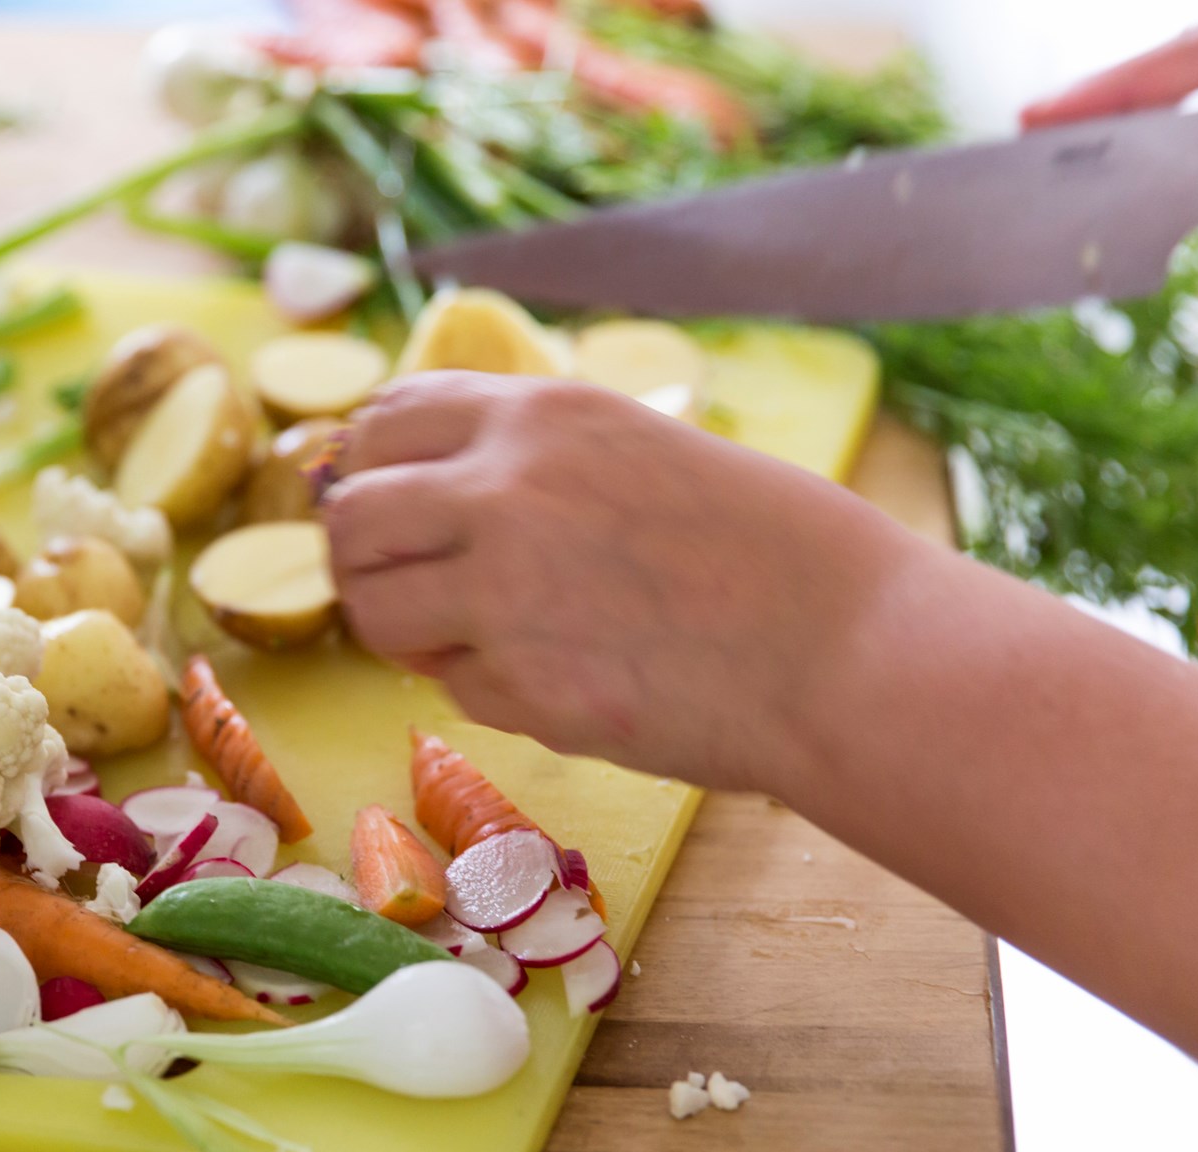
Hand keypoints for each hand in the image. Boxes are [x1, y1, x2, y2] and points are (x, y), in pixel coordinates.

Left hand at [322, 372, 932, 791]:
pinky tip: (568, 680)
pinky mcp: (520, 683)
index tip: (389, 505)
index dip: (370, 470)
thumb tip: (423, 492)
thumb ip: (533, 463)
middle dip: (364, 558)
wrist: (848, 647)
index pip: (384, 421)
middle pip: (350, 516)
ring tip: (481, 639)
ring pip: (373, 609)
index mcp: (540, 415)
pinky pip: (451, 686)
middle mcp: (503, 486)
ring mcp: (502, 588)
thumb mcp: (640, 452)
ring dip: (408, 629)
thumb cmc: (770, 552)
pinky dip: (487, 690)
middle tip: (409, 588)